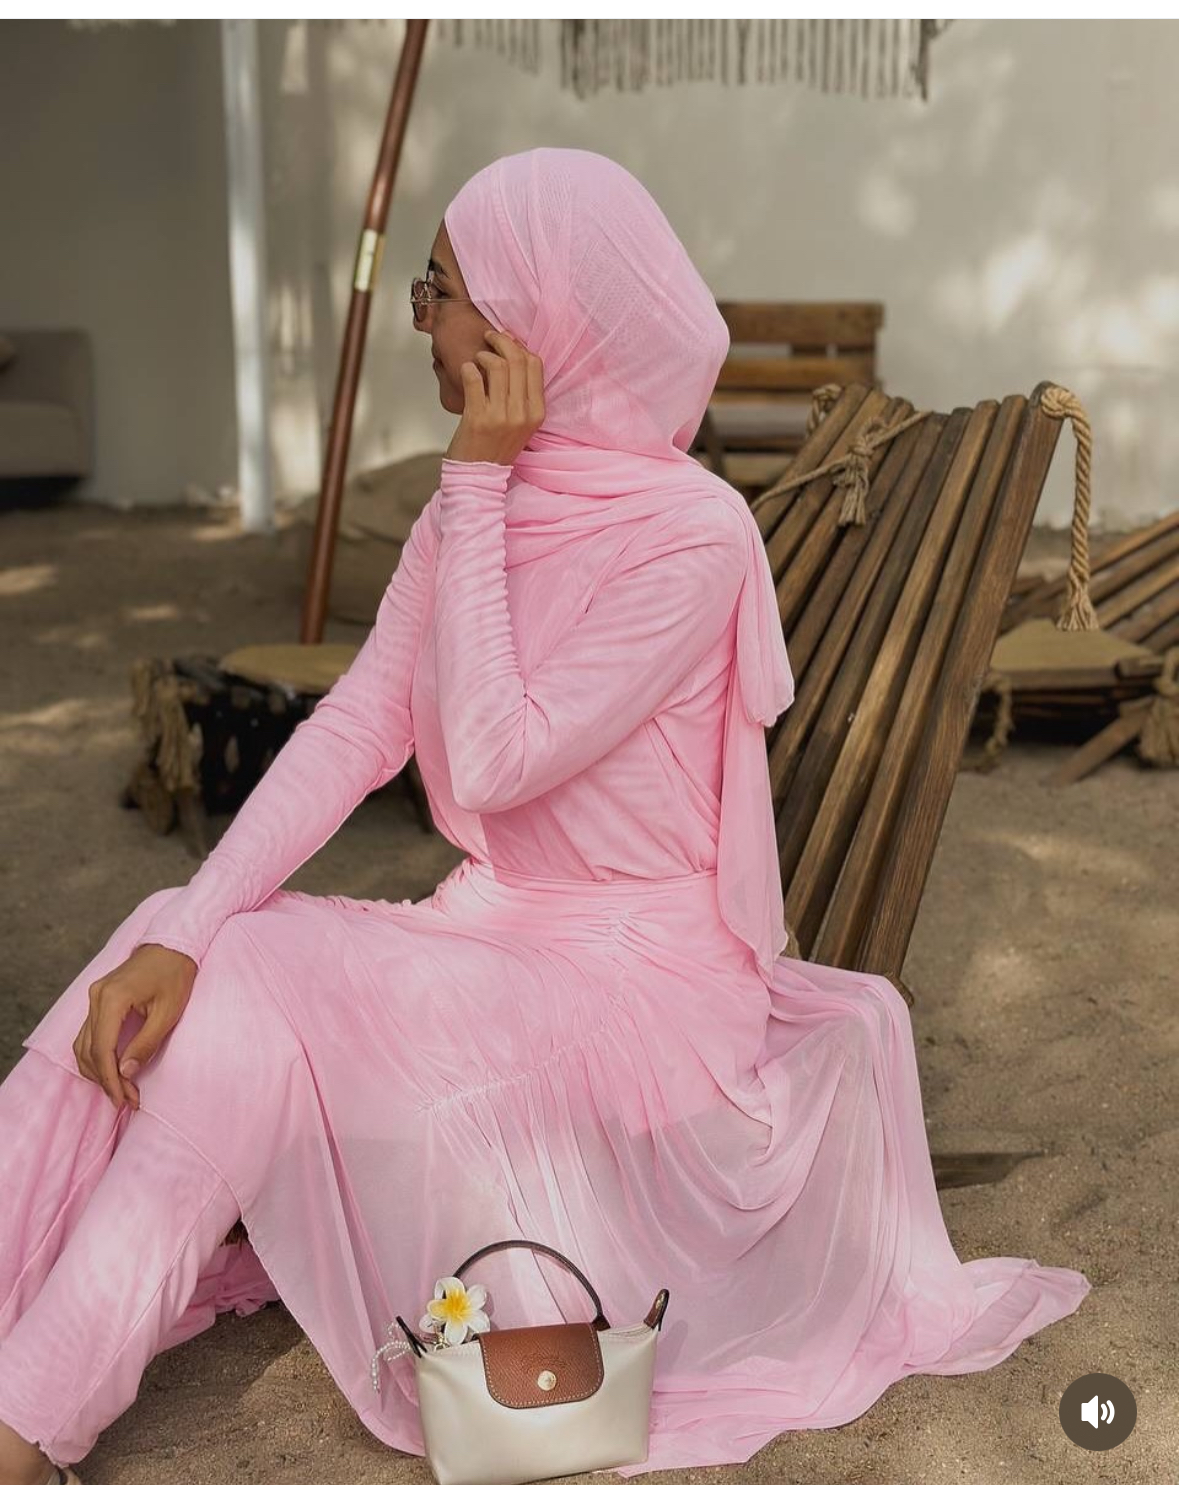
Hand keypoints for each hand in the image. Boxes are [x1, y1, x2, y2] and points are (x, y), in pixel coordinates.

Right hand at [73, 942, 197, 1110]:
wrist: (173, 943)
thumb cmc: (176, 975)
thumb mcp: (168, 1012)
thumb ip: (146, 1043)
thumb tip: (126, 1072)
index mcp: (112, 999)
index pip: (102, 1049)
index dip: (110, 1079)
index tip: (123, 1100)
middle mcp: (96, 997)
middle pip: (89, 1050)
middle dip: (105, 1080)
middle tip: (127, 1100)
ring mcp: (94, 996)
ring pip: (83, 1044)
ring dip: (98, 1071)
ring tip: (121, 1091)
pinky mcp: (99, 998)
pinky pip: (88, 1033)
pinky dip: (97, 1055)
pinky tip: (112, 1071)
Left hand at [444, 329, 544, 467]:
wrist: (479, 475)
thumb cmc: (497, 445)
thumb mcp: (522, 422)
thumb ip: (523, 393)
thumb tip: (515, 352)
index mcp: (537, 412)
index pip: (535, 364)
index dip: (519, 346)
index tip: (506, 341)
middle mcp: (522, 414)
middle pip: (517, 360)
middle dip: (500, 341)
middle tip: (488, 338)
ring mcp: (500, 417)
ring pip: (497, 366)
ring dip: (483, 355)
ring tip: (477, 359)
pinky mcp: (478, 419)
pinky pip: (473, 379)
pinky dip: (468, 369)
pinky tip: (466, 371)